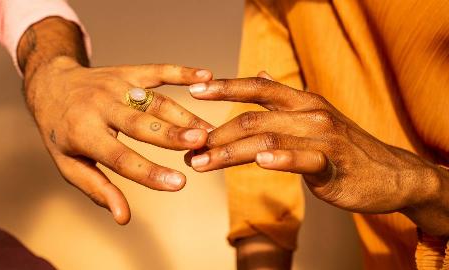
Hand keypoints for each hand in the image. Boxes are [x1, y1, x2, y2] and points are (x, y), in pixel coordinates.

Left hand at [27, 57, 213, 224]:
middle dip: (171, 134)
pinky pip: (157, 71)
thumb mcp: (69, 164)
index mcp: (83, 133)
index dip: (149, 172)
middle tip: (201, 143)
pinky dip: (181, 72)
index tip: (179, 184)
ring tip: (208, 131)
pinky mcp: (128, 73)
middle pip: (140, 124)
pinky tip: (205, 76)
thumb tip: (123, 217)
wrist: (51, 85)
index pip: (120, 157)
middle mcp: (100, 107)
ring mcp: (116, 86)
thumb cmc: (61, 131)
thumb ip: (98, 189)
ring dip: (184, 114)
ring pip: (154, 101)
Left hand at [187, 72, 448, 234]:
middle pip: (253, 117)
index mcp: (301, 101)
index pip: (256, 88)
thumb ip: (282, 100)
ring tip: (202, 162)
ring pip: (268, 139)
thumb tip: (258, 75)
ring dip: (230, 152)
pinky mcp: (333, 164)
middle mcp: (310, 112)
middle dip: (216, 134)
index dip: (224, 87)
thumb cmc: (344, 148)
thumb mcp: (313, 115)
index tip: (193, 89)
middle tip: (188, 147)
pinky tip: (260, 162)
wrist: (390, 174)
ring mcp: (323, 137)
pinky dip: (281, 159)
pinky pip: (304, 159)